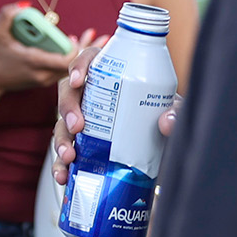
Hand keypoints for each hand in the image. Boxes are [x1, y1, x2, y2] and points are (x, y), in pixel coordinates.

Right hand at [0, 5, 90, 107]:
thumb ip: (8, 14)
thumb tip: (25, 4)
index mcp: (34, 62)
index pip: (66, 60)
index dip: (76, 49)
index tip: (75, 37)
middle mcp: (43, 74)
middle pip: (74, 64)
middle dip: (86, 50)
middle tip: (99, 36)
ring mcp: (45, 80)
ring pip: (71, 69)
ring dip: (79, 55)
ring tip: (93, 40)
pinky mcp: (45, 81)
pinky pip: (64, 70)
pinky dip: (71, 59)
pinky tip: (75, 47)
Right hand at [51, 48, 178, 185]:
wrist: (165, 146)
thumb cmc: (162, 116)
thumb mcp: (172, 108)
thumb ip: (176, 111)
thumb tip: (166, 122)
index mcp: (111, 75)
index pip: (89, 60)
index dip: (79, 66)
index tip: (79, 80)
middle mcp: (93, 96)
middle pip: (69, 92)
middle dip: (67, 108)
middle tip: (77, 125)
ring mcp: (85, 122)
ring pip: (62, 124)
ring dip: (61, 140)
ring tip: (69, 156)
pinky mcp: (83, 146)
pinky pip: (65, 153)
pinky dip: (60, 166)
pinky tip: (64, 176)